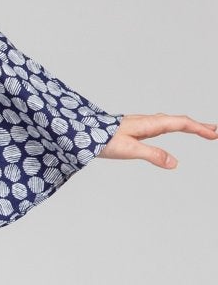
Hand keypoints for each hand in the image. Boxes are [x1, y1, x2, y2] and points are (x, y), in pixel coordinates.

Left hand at [99, 113, 217, 167]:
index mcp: (148, 124)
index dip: (198, 128)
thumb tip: (174, 163)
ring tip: (201, 130)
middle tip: (215, 131)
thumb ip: (152, 154)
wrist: (80, 132)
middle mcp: (147, 121)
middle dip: (198, 126)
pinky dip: (174, 126)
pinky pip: (161, 125)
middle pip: (179, 121)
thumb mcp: (129, 150)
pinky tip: (173, 129)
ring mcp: (141, 123)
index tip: (214, 134)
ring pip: (170, 122)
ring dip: (188, 125)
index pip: (180, 123)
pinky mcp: (135, 128)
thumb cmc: (101, 140)